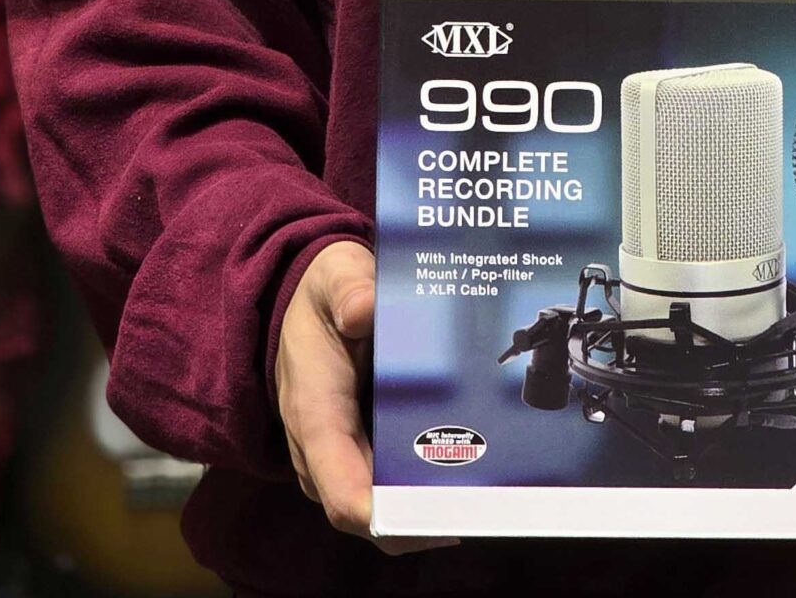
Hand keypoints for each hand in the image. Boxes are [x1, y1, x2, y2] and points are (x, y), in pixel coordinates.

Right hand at [277, 239, 456, 554]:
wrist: (306, 303)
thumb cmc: (323, 295)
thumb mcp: (334, 275)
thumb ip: (347, 288)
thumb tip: (364, 309)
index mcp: (314, 415)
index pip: (343, 493)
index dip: (389, 518)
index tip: (438, 521)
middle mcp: (322, 452)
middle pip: (372, 514)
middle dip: (425, 519)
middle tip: (485, 508)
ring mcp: (341, 457)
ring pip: (384, 507)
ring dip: (430, 506)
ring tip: (489, 493)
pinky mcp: (358, 452)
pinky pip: (390, 485)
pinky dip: (425, 485)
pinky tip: (471, 472)